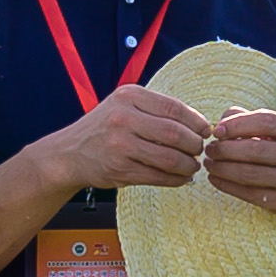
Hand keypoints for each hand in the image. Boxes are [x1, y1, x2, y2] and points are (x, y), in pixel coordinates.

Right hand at [32, 85, 217, 195]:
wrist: (69, 153)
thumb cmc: (105, 128)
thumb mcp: (125, 106)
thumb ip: (157, 110)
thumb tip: (201, 124)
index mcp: (129, 96)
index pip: (175, 108)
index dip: (197, 121)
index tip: (206, 130)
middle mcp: (123, 118)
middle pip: (175, 133)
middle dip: (195, 144)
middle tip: (199, 150)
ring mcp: (120, 145)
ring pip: (169, 158)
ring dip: (188, 165)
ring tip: (192, 166)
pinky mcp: (120, 169)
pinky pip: (158, 176)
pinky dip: (176, 179)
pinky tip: (181, 178)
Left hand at [198, 109, 275, 211]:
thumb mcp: (273, 130)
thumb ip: (246, 119)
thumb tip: (221, 124)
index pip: (265, 121)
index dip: (237, 124)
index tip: (217, 130)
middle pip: (254, 150)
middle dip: (224, 149)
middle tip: (209, 149)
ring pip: (248, 174)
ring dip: (221, 168)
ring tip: (209, 163)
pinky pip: (248, 193)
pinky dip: (226, 185)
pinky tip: (215, 178)